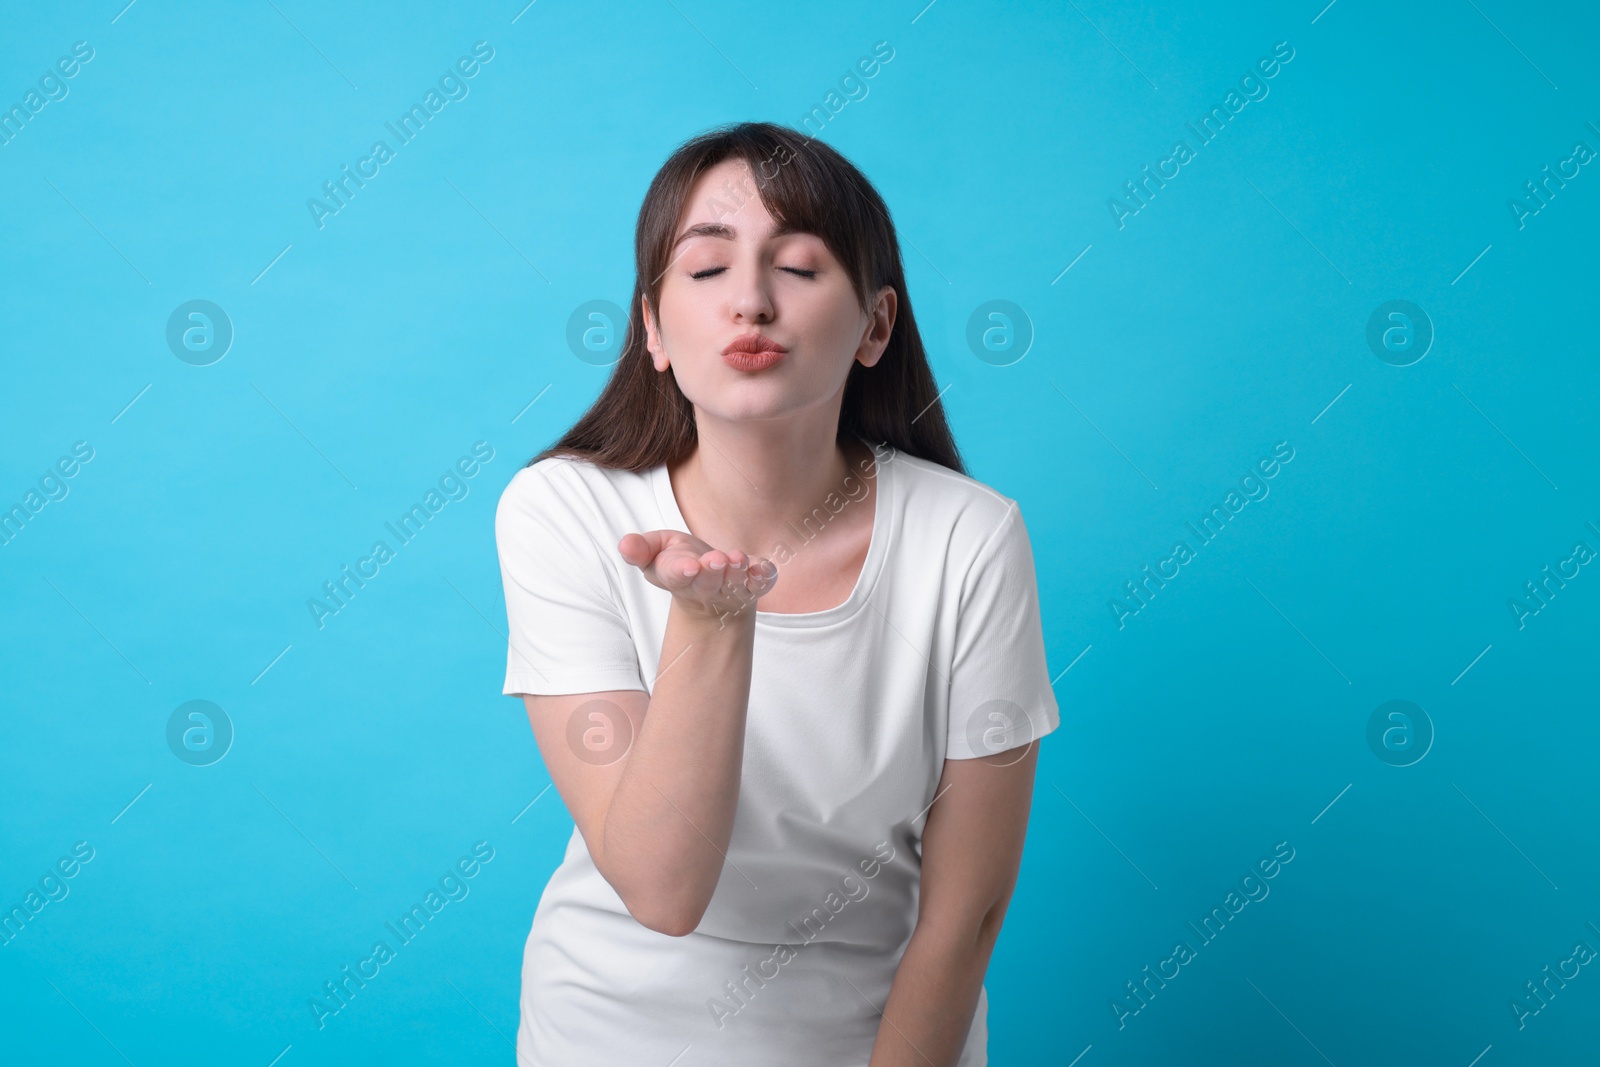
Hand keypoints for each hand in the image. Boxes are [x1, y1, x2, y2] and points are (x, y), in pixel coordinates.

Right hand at [617, 530, 777, 621]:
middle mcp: (705, 587)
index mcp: (678, 577)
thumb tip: (624, 545)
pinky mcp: (754, 585)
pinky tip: (764, 567)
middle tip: (717, 559)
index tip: (689, 565)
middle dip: (712, 572)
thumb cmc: (679, 560)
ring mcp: (731, 588)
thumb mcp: (656, 551)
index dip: (683, 571)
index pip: (678, 576)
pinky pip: (760, 583)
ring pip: (735, 584)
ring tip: (738, 558)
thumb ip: (641, 549)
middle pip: (708, 583)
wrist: (711, 582)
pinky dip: (763, 577)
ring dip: (737, 573)